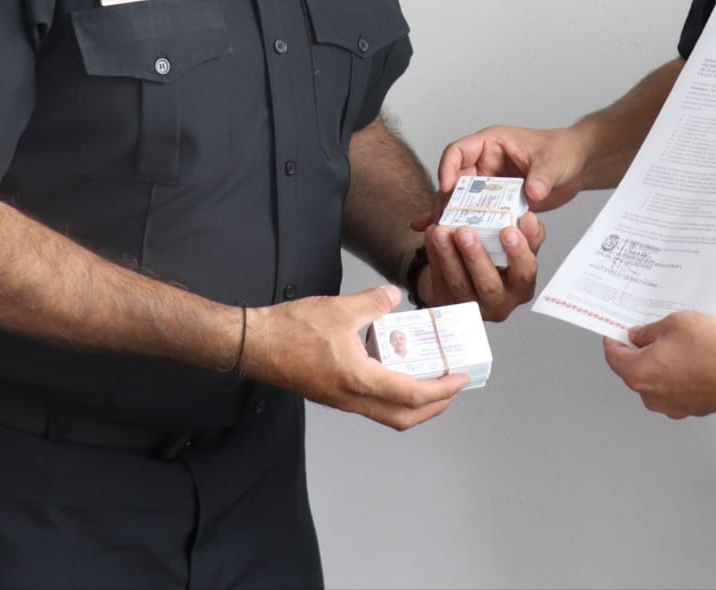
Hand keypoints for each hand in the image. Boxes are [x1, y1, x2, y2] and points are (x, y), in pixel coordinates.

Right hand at [243, 285, 467, 429]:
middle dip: (434, 407)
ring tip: (428, 378)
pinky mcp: (332, 394)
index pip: (413, 395)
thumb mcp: (340, 308)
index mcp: (360, 380)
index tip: (461, 379)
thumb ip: (374, 302)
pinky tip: (391, 366)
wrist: (254, 345)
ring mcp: (341, 400)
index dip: (443, 390)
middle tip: (450, 387)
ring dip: (412, 403)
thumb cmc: (290, 331)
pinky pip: (370, 402)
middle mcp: (353, 398)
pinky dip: (390, 393)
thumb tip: (394, 296)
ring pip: (386, 414)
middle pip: (404, 418)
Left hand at [417, 211, 544, 322]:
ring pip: (459, 283)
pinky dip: (434, 254)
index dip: (519, 253)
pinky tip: (432, 234)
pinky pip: (438, 278)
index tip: (509, 230)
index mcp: (520, 286)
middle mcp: (498, 301)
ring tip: (441, 230)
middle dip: (476, 257)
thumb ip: (519, 227)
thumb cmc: (495, 256)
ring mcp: (470, 304)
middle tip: (465, 232)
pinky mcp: (445, 301)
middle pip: (489, 286)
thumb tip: (527, 217)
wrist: (467, 274)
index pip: (525, 272)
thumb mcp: (512, 243)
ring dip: (448, 255)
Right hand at [418, 125, 588, 233]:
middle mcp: (486, 162)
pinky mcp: (497, 201)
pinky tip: (454, 238)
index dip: (448, 168)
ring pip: (462, 199)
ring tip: (445, 236)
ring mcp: (490, 183)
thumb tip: (532, 192)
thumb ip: (542, 177)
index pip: (458, 151)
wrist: (578, 165)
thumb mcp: (554, 162)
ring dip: (454, 216)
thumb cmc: (563, 151)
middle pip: (455, 180)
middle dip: (447, 201)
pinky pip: (478, 212)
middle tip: (444, 222)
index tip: (447, 188)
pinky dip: (465, 223)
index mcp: (492, 143)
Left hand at [601, 311, 715, 418]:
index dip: (614, 340)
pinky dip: (677, 376)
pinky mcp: (691, 408)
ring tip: (677, 346)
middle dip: (639, 352)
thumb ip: (647, 331)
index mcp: (640, 374)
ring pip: (655, 382)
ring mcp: (672, 406)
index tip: (616, 332)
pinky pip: (674, 390)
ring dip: (659, 365)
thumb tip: (638, 336)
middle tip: (650, 334)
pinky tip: (690, 360)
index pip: (614, 357)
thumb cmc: (713, 347)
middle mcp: (652, 396)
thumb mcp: (672, 324)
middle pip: (633, 371)